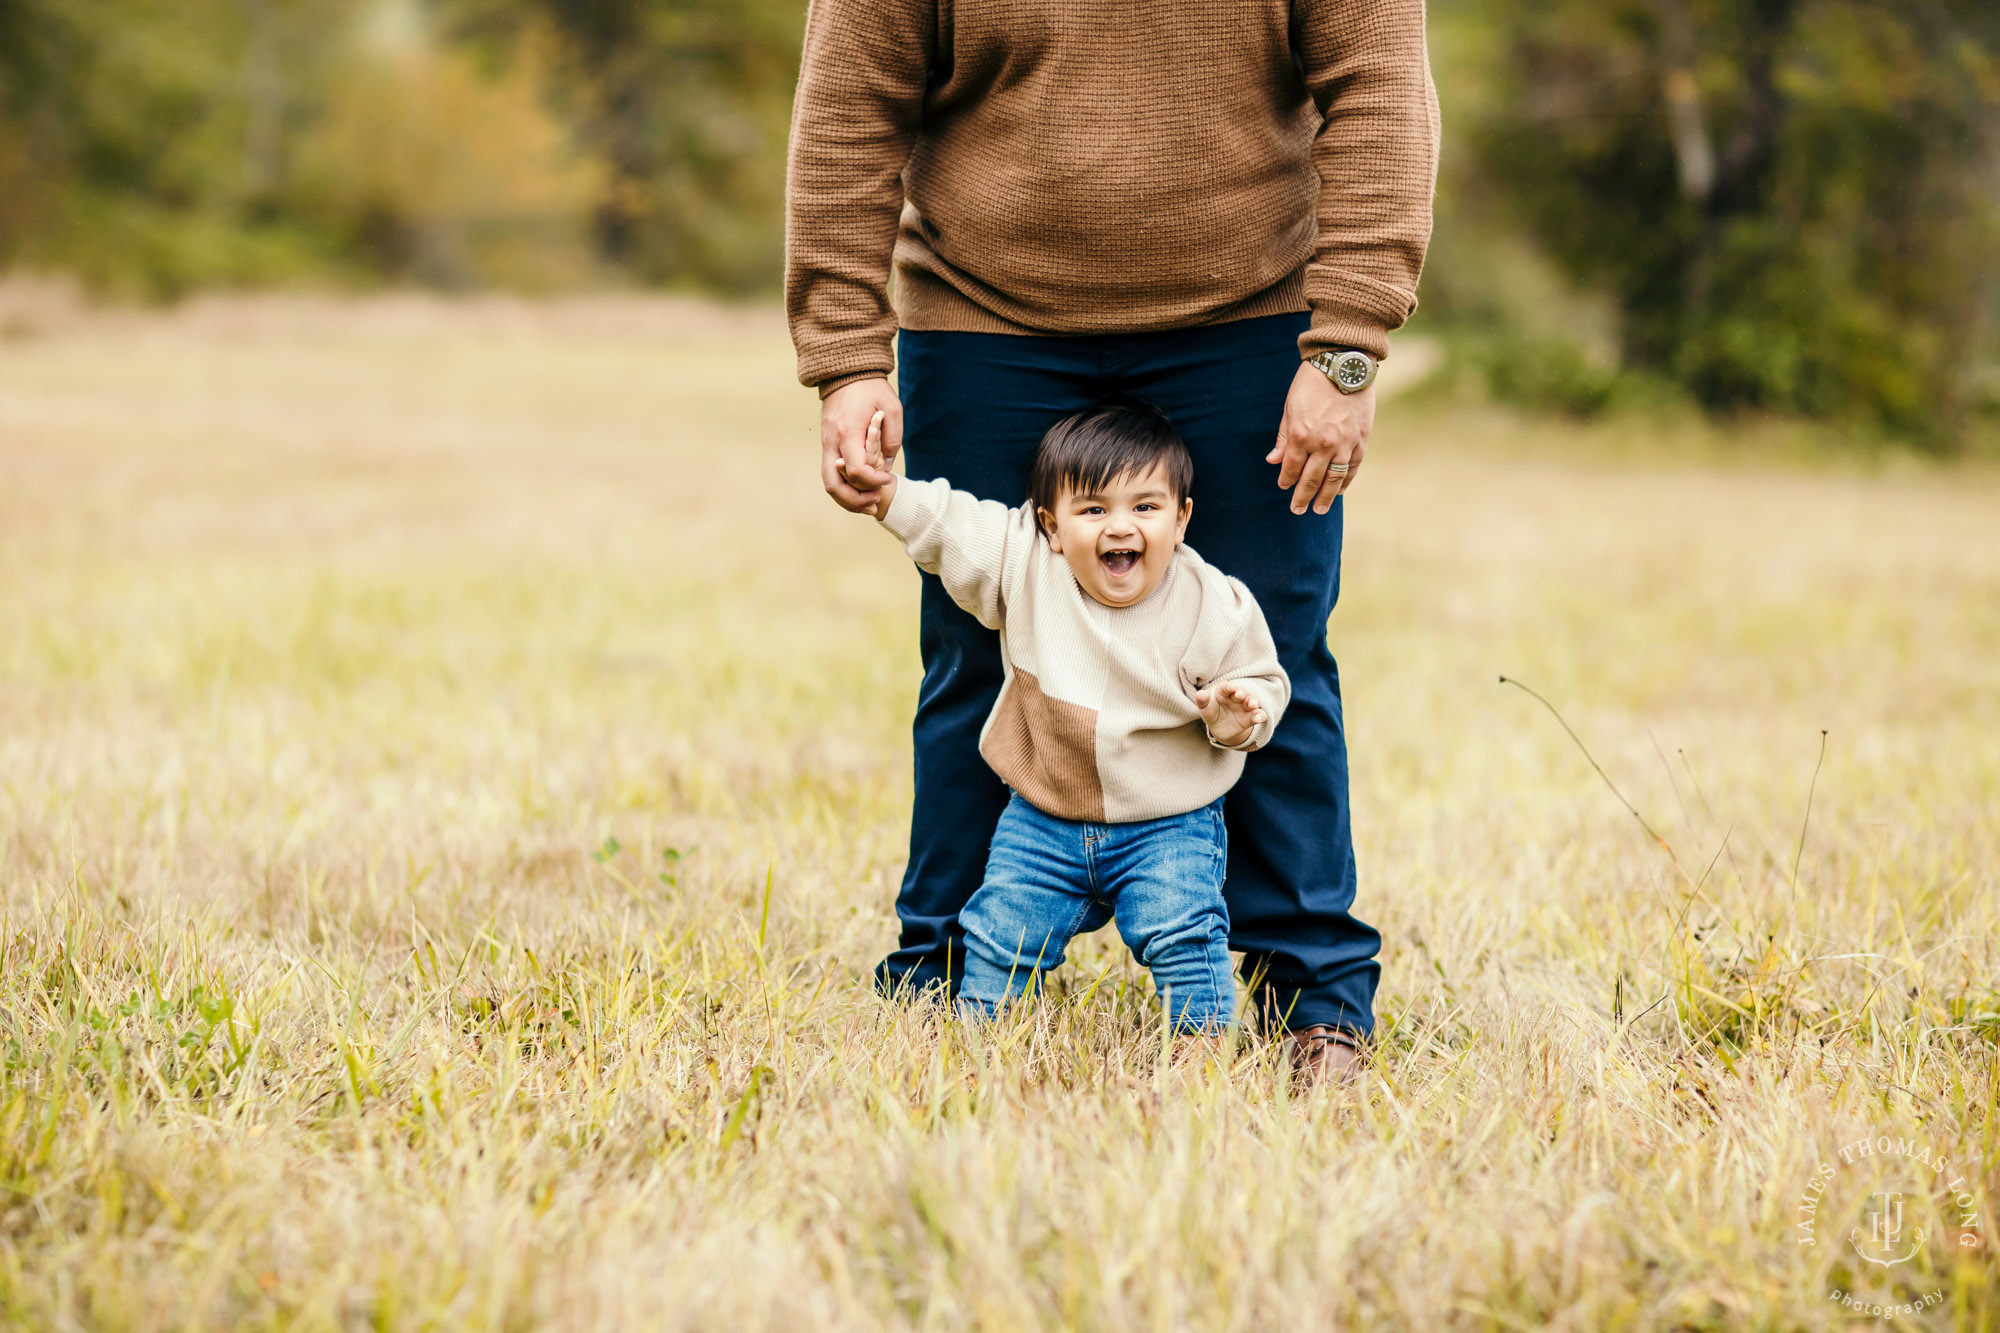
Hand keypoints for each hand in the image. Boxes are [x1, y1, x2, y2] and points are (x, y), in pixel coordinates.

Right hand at [821, 377, 900, 513]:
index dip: (873, 481)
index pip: (856, 470)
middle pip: (834, 484)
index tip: (888, 479)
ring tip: (870, 504)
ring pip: (829, 482)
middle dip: (855, 500)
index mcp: (847, 432)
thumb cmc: (872, 389)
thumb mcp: (891, 408)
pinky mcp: (827, 445)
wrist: (845, 373)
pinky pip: (831, 473)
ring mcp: (826, 444)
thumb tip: (885, 466)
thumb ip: (891, 439)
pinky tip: (861, 492)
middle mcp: (831, 441)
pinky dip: (844, 487)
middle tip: (876, 503)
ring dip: (848, 498)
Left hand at [1194, 682, 1268, 748]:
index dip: (1228, 687)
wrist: (1220, 727)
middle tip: (1239, 695)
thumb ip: (1202, 701)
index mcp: (1223, 691)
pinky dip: (1260, 716)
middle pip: (1240, 693)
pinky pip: (1258, 715)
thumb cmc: (1211, 712)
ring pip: (1252, 701)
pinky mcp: (1250, 718)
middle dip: (1241, 693)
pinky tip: (1260, 718)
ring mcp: (1244, 706)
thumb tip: (1200, 694)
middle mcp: (1236, 696)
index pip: (1226, 687)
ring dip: (1253, 702)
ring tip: (1252, 705)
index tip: (1230, 688)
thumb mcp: (1205, 707)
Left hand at [1266, 362, 1374, 514]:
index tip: (1284, 487)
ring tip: (1319, 510)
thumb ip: (1283, 437)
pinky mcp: (1361, 441)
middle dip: (1302, 497)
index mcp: (1301, 435)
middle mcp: (1323, 444)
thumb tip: (1273, 460)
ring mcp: (1344, 444)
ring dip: (1325, 497)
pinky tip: (1338, 491)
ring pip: (1333, 480)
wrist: (1344, 365)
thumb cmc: (1312, 383)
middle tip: (1298, 510)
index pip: (1291, 468)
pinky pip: (1352, 469)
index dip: (1286, 481)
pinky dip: (1345, 483)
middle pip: (1310, 480)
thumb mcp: (1290, 408)